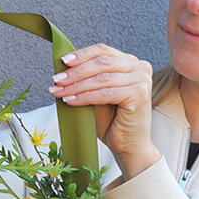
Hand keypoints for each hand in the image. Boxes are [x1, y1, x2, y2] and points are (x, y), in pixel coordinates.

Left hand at [48, 43, 159, 180]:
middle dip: (75, 71)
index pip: (103, 51)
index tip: (62, 62)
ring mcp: (142, 79)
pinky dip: (85, 97)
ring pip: (101, 78)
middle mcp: (139, 67)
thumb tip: (63, 68)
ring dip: (76, 85)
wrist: (129, 147)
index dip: (81, 55)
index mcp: (130, 63)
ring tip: (59, 91)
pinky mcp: (139, 94)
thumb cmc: (113, 123)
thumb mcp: (97, 95)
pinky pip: (105, 93)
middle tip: (56, 80)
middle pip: (101, 62)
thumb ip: (87, 79)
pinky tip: (70, 101)